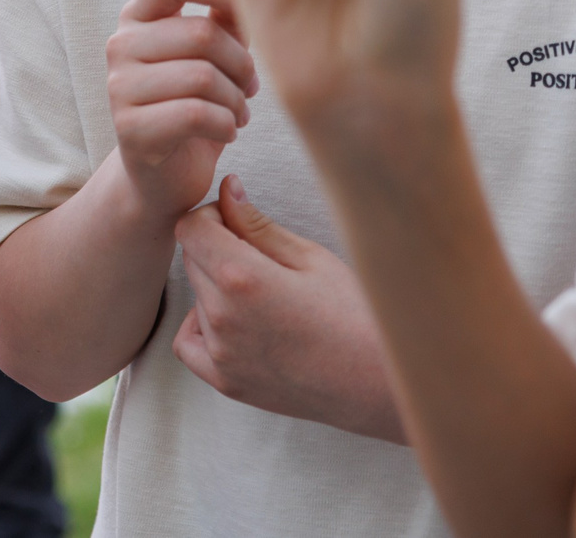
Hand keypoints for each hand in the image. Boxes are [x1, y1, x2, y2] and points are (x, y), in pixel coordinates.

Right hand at [107, 0, 258, 223]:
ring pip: (203, 76)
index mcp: (137, 18)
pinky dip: (226, 125)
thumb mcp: (210, 58)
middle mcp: (120, 45)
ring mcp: (119, 87)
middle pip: (202, 34)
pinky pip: (197, 114)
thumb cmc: (194, 105)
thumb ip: (224, 21)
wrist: (162, 175)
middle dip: (243, 65)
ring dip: (237, 101)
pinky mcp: (129, 128)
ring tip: (238, 114)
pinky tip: (227, 132)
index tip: (249, 14)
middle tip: (249, 90)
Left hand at [174, 175, 404, 439]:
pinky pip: (189, 344)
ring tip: (269, 301)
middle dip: (218, 250)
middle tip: (265, 263)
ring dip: (217, 290)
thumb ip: (258, 223)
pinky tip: (239, 326)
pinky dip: (203, 329)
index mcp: (241, 277)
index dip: (212, 217)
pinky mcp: (228, 383)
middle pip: (193, 261)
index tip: (238, 223)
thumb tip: (226, 188)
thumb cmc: (359, 315)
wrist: (386, 386)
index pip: (190, 227)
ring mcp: (222, 354)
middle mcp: (222, 317)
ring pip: (197, 299)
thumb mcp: (312, 258)